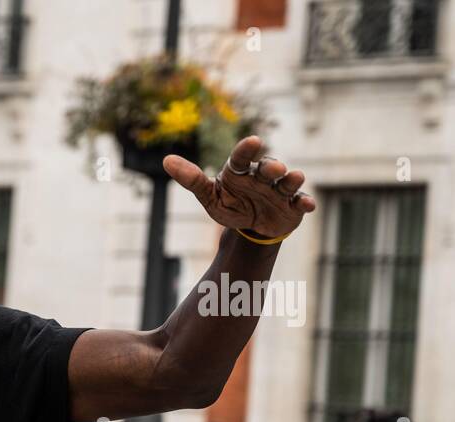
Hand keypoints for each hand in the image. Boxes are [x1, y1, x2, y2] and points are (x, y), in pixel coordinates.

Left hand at [164, 135, 315, 238]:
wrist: (250, 227)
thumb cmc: (230, 205)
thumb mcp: (209, 196)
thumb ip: (192, 180)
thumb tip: (166, 160)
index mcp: (241, 172)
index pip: (242, 157)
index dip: (247, 149)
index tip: (253, 141)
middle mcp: (263, 177)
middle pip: (269, 167)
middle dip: (272, 167)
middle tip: (273, 169)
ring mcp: (280, 190)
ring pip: (288, 181)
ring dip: (292, 179)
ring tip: (293, 177)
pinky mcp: (292, 205)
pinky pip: (301, 201)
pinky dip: (305, 202)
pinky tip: (307, 206)